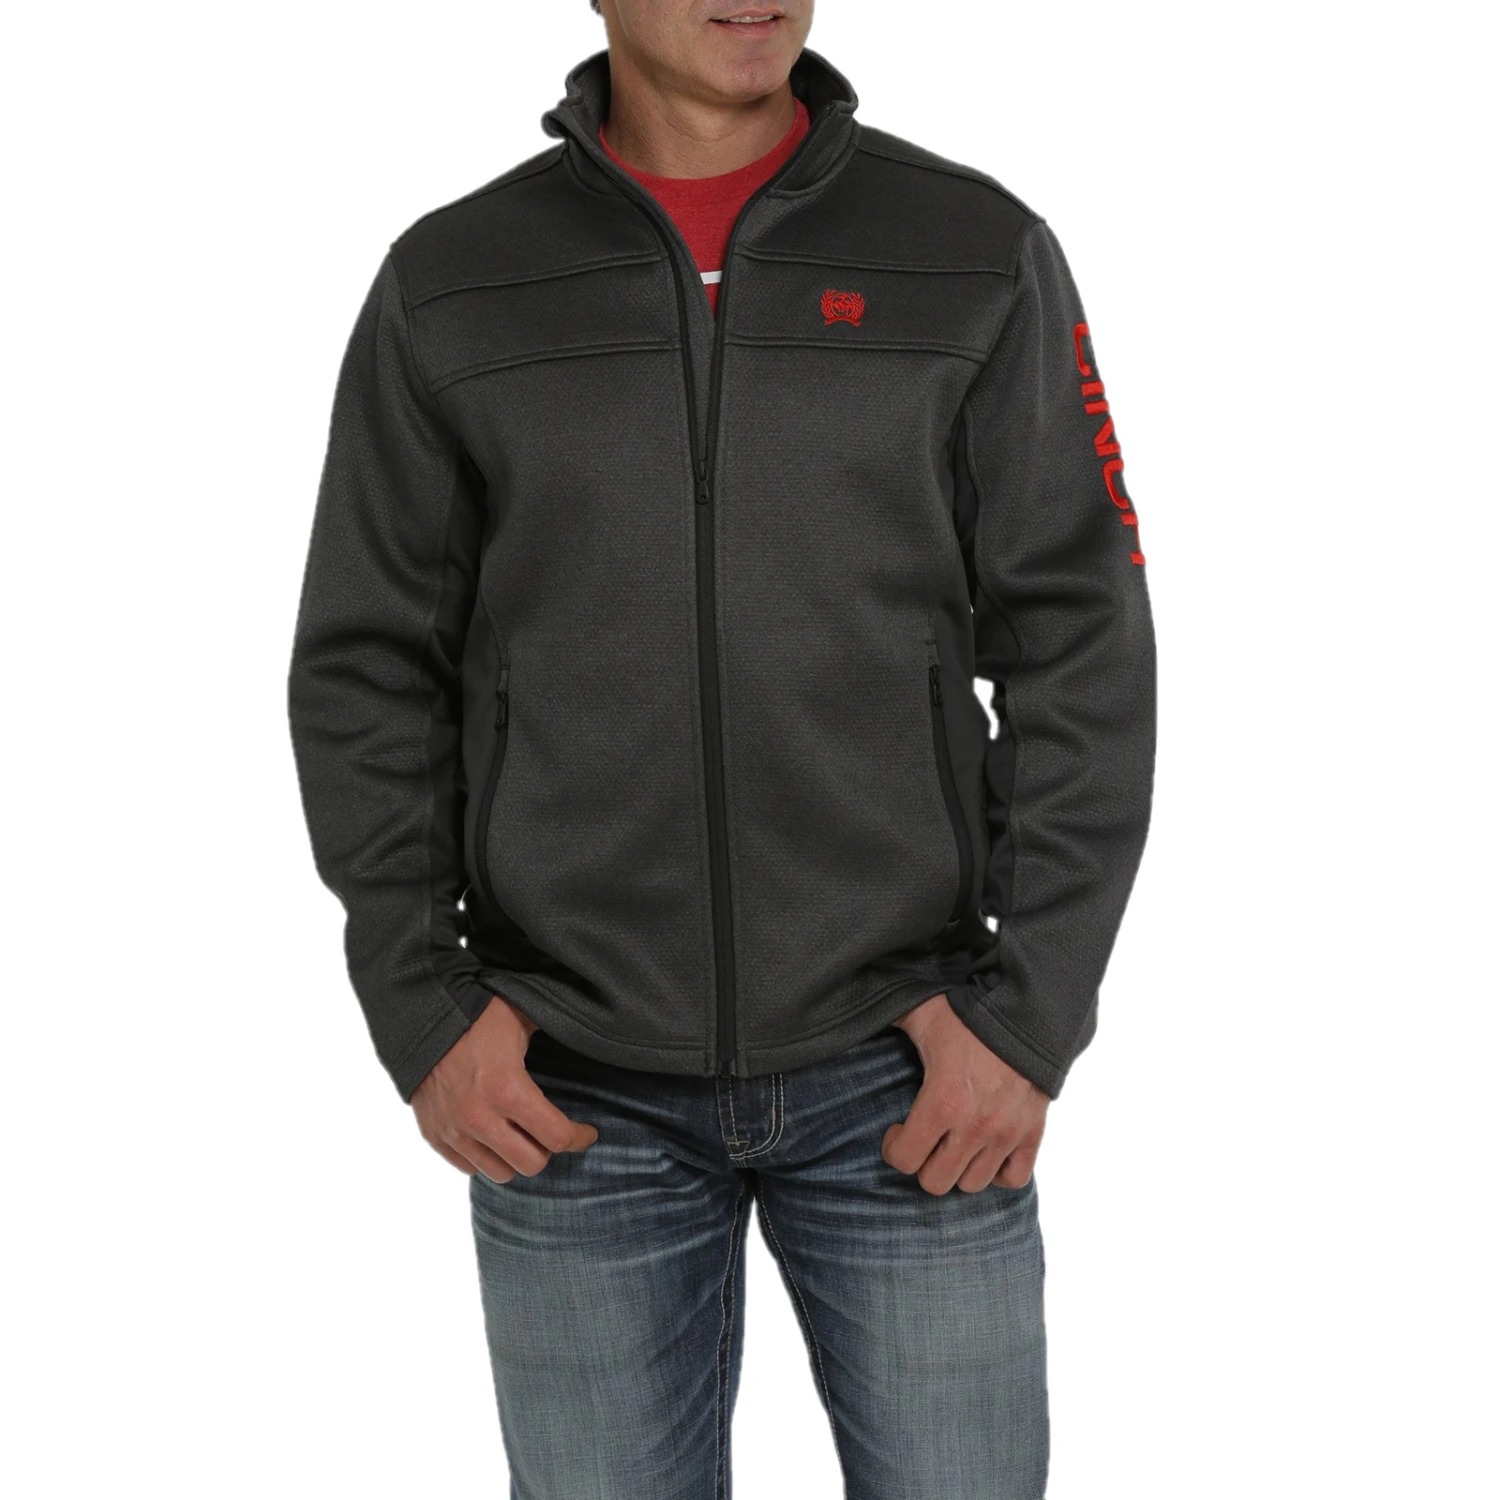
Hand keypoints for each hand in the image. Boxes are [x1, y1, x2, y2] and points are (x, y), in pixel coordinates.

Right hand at [411, 993, 598, 1181]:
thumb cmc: (476, 1014)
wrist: (419, 1017)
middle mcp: (480, 1118)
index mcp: (508, 1089)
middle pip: (532, 1164)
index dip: (579, 1137)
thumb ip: (555, 1031)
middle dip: (548, 1148)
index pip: (557, 1137)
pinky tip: (493, 1135)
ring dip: (516, 1157)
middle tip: (550, 1130)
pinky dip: (485, 1157)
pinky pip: (469, 1167)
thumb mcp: (522, 1017)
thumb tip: (592, 1028)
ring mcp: (454, 1131)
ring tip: (521, 1135)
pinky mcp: (434, 1136)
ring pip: (500, 1173)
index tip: (587, 1133)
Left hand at [883, 991, 1048, 1194]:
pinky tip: (985, 1149)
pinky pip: (1014, 1179)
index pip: (905, 1161)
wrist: (1027, 1011)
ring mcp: (1006, 1134)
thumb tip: (854, 1013)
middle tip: (924, 1138)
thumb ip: (889, 1019)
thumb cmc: (970, 1013)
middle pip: (936, 1182)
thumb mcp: (921, 1012)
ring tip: (953, 1143)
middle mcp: (974, 1126)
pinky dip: (998, 1171)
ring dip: (958, 1168)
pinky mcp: (1032, 1134)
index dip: (894, 1149)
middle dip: (923, 1163)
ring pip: (972, 1185)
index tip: (897, 1130)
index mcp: (942, 1100)